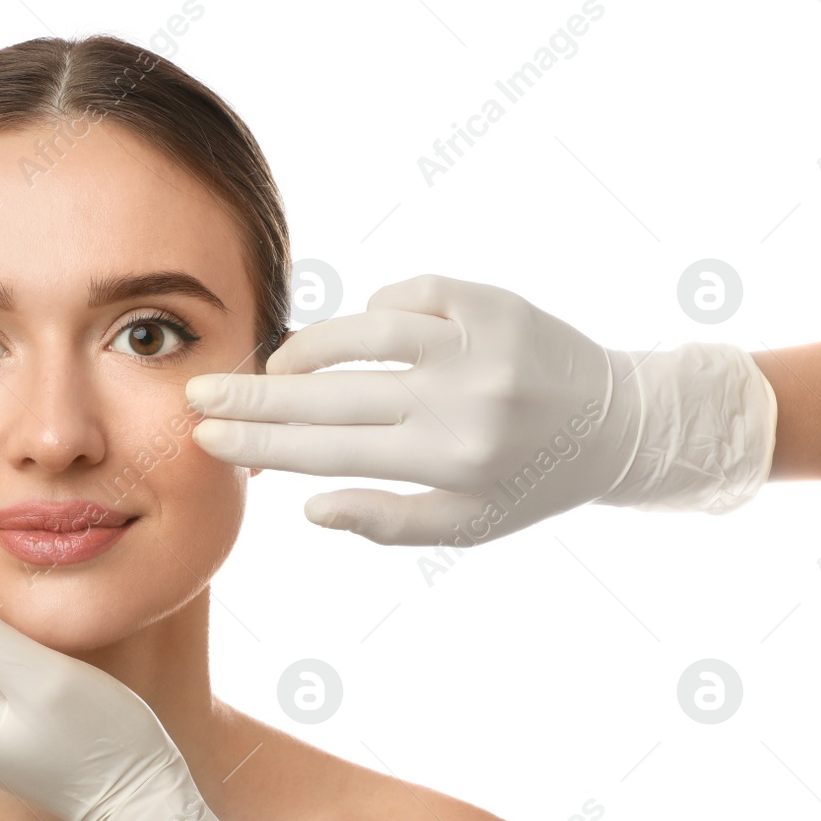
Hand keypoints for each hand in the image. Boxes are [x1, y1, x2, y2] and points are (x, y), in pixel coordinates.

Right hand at [185, 274, 776, 546]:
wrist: (620, 421)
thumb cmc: (532, 483)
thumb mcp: (467, 526)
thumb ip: (386, 522)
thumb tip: (309, 506)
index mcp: (452, 461)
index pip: (331, 450)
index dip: (262, 441)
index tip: (209, 434)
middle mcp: (464, 399)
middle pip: (333, 393)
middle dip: (255, 393)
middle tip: (199, 390)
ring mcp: (480, 342)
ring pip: (365, 332)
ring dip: (307, 348)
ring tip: (272, 365)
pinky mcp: (494, 300)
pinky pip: (410, 294)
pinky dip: (375, 310)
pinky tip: (356, 332)